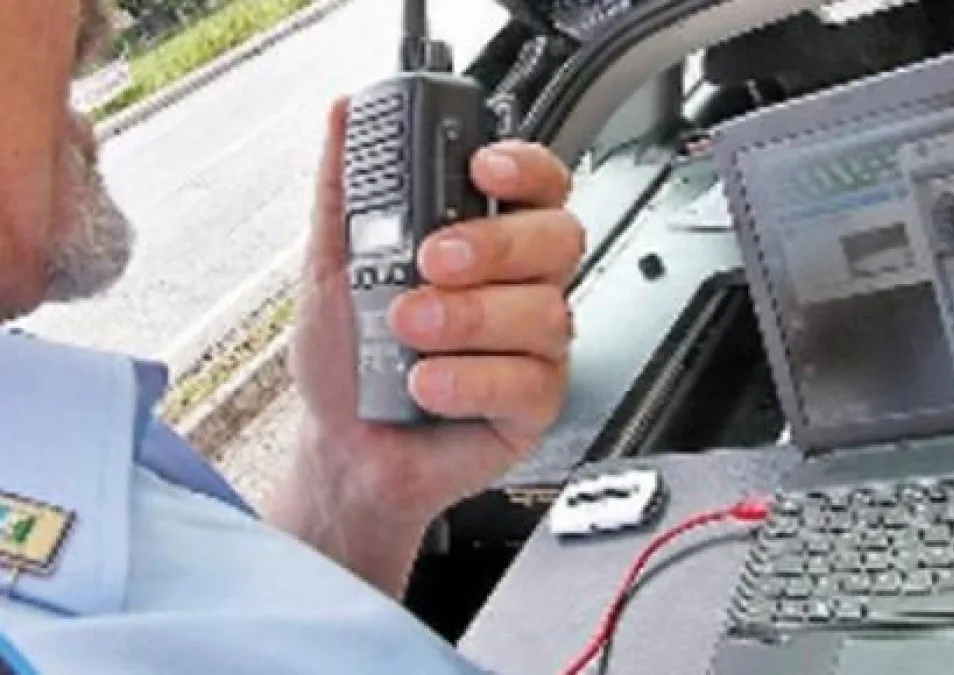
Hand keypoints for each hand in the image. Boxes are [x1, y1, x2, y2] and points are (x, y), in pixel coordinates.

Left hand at [272, 99, 582, 590]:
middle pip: (558, 237)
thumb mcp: (332, 264)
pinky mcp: (535, 403)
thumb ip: (346, 189)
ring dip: (468, 319)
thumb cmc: (348, 361)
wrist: (343, 449)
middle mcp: (519, 286)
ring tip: (406, 334)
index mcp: (485, 241)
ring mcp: (533, 345)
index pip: (539, 184)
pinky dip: (469, 380)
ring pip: (544, 310)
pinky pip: (529, 380)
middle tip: (430, 263)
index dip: (525, 167)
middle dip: (494, 245)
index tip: (480, 168)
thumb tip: (345, 114)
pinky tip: (426, 385)